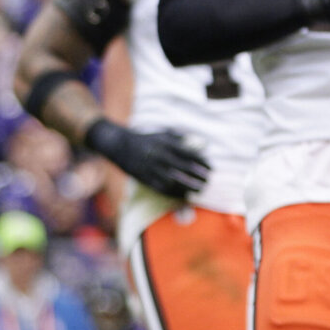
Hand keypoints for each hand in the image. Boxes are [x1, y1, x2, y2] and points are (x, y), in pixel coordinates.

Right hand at [85, 119, 210, 200]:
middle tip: (208, 181)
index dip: (202, 162)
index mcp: (165, 144)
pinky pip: (161, 188)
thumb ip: (180, 139)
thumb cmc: (146, 139)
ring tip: (199, 190)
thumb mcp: (163, 134)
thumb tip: (199, 143)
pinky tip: (184, 195)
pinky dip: (174, 193)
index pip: (188, 154)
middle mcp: (159, 156)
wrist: (119, 144)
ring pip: (173, 180)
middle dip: (198, 176)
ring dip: (188, 187)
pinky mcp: (143, 178)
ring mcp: (150, 168)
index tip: (211, 168)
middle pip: (183, 168)